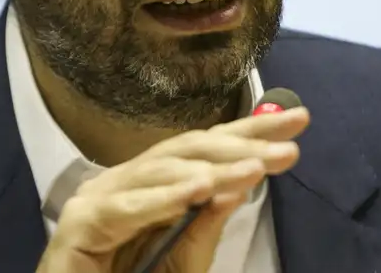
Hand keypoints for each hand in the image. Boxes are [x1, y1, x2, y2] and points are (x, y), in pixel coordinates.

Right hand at [35, 106, 309, 272]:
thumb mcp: (182, 261)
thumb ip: (206, 225)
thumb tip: (242, 182)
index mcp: (151, 186)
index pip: (205, 150)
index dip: (250, 132)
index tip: (299, 121)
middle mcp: (124, 182)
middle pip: (187, 149)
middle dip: (241, 143)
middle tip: (289, 146)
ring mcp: (99, 198)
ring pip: (163, 172)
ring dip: (214, 169)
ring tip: (257, 168)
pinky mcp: (81, 224)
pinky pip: (129, 207)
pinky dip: (165, 198)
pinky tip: (200, 189)